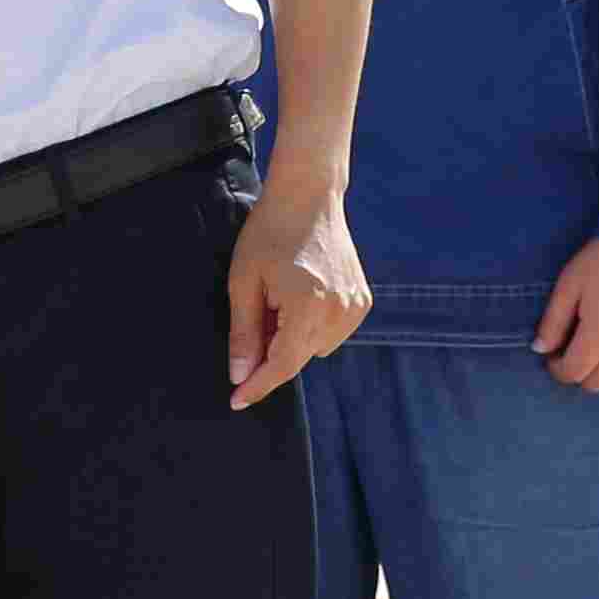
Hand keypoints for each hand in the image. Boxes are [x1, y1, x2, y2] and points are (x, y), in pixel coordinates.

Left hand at [225, 174, 369, 409]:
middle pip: (298, 358)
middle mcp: (339, 311)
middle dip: (271, 354)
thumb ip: (244, 333)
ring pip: (315, 349)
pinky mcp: (362, 301)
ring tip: (278, 299)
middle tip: (255, 317)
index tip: (236, 402)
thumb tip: (240, 375)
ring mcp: (355, 307)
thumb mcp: (244, 282)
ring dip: (293, 340)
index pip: (282, 365)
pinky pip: (331, 333)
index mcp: (309, 307)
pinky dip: (312, 327)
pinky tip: (300, 295)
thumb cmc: (269, 233)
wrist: (308, 196)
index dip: (258, 386)